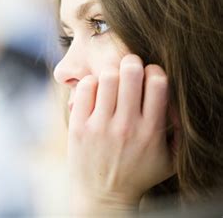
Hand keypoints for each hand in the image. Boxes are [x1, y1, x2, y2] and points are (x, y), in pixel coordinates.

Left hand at [67, 54, 174, 214]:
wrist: (103, 195)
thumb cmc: (138, 174)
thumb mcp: (169, 160)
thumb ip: (178, 132)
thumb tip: (177, 101)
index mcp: (151, 131)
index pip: (158, 83)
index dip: (155, 71)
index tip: (149, 75)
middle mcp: (126, 127)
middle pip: (131, 74)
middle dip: (132, 63)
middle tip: (129, 65)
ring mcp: (100, 126)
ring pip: (107, 77)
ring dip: (111, 72)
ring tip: (112, 79)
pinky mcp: (79, 126)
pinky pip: (85, 88)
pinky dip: (91, 82)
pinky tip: (95, 89)